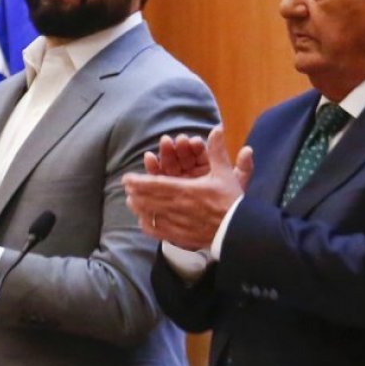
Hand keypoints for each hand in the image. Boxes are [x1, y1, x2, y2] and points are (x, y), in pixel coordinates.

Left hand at [123, 125, 252, 250]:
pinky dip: (149, 226)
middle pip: (149, 199)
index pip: (156, 184)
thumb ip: (217, 151)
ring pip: (152, 215)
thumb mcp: (225, 173)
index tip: (127, 179)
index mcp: (186, 190)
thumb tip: (217, 129)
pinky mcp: (181, 236)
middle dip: (136, 193)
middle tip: (126, 188)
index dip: (139, 182)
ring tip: (131, 202)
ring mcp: (178, 223)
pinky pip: (159, 232)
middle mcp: (178, 206)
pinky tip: (143, 222)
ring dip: (139, 208)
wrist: (238, 230)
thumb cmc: (231, 201)